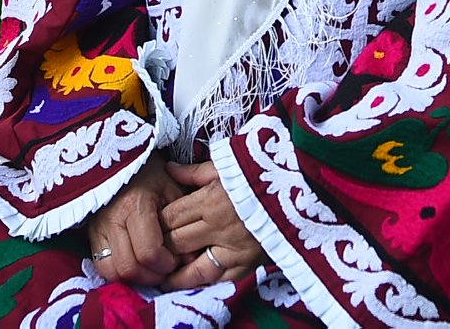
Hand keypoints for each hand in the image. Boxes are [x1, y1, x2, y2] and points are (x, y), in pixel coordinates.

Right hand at [86, 158, 181, 285]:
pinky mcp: (90, 233)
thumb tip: (188, 259)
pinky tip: (134, 264)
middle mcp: (112, 219)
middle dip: (151, 276)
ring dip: (133, 277)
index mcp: (135, 205)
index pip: (149, 252)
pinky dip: (118, 272)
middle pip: (129, 267)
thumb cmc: (152, 174)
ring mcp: (97, 227)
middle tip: (165, 268)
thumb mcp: (172, 189)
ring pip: (111, 271)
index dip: (166, 264)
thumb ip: (182, 223)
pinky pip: (100, 265)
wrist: (121, 159)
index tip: (176, 259)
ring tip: (149, 268)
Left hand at [158, 161, 266, 290]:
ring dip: (177, 276)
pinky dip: (207, 283)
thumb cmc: (260, 173)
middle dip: (163, 248)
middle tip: (150, 253)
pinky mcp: (250, 263)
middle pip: (177, 243)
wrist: (301, 189)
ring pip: (195, 270)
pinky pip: (223, 280)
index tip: (149, 226)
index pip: (171, 218)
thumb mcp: (227, 165)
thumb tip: (168, 168)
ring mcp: (234, 249)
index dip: (156, 224)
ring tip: (163, 280)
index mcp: (209, 201)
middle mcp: (218, 228)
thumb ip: (195, 172)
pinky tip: (194, 284)